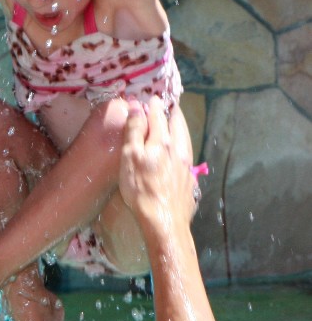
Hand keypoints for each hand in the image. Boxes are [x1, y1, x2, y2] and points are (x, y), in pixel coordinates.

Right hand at [120, 97, 195, 224]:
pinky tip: (181, 149)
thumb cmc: (141, 189)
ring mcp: (186, 165)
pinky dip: (184, 144)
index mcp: (161, 142)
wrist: (164, 221)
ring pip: (185, 139)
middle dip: (172, 113)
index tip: (152, 98)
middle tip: (170, 105)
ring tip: (177, 121)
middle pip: (177, 125)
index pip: (158, 117)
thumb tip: (137, 107)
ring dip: (181, 127)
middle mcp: (177, 150)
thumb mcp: (130, 157)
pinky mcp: (189, 179)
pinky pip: (187, 154)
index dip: (153, 106)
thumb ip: (134, 131)